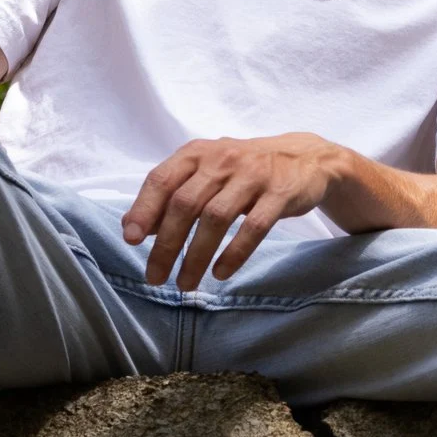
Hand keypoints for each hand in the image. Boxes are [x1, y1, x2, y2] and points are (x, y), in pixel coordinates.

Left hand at [122, 133, 345, 289]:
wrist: (306, 159)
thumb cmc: (244, 170)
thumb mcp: (206, 173)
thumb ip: (171, 194)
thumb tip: (132, 227)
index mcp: (197, 153)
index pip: (162, 179)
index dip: (144, 210)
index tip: (131, 240)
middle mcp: (222, 160)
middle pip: (186, 204)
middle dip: (167, 245)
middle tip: (155, 277)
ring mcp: (253, 175)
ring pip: (216, 218)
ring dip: (196, 256)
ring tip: (185, 283)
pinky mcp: (280, 193)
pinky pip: (253, 227)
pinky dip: (234, 253)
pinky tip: (221, 273)